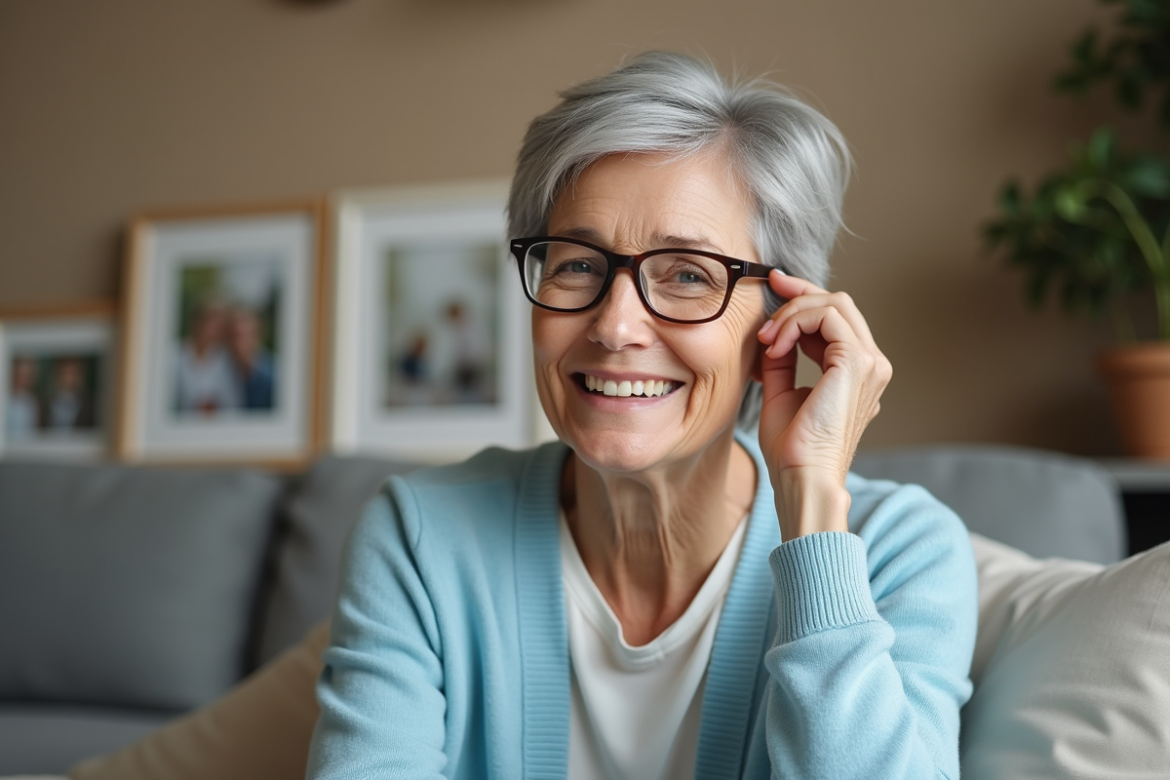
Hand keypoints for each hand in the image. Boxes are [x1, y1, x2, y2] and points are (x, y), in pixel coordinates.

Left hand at [755, 271, 891, 538]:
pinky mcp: (857, 362)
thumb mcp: (780, 392)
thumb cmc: (792, 448)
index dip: (805, 297)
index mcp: (857, 372)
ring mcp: (870, 363)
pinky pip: (827, 316)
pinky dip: (796, 322)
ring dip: (793, 312)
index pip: (836, 318)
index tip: (775, 286)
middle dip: (798, 293)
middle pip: (839, 302)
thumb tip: (773, 333)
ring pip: (834, 303)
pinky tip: (777, 345)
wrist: (801, 476)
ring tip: (768, 339)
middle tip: (767, 294)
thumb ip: (782, 360)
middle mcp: (872, 364)